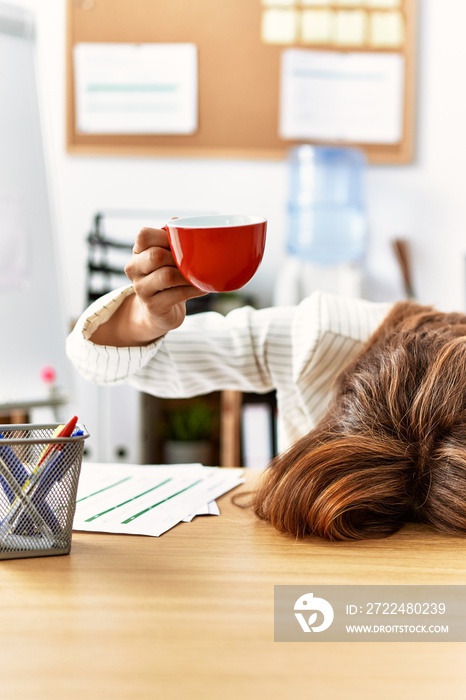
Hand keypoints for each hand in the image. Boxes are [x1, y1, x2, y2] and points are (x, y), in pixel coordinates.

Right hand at [90, 227, 206, 345]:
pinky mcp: (153, 306)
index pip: (144, 235)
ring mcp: (141, 289)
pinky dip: (194, 289)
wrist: (158, 312)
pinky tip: (202, 287)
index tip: (179, 244)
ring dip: (188, 275)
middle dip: (178, 258)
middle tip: (191, 262)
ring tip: (198, 275)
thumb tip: (176, 221)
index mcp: (137, 252)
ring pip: (167, 275)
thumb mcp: (167, 256)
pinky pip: (177, 294)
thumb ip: (171, 238)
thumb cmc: (167, 277)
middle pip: (156, 255)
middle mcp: (134, 268)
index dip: (165, 236)